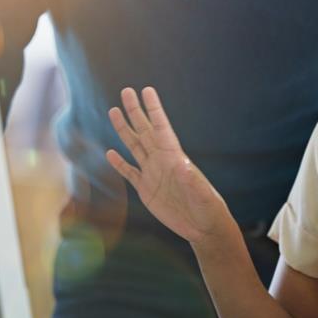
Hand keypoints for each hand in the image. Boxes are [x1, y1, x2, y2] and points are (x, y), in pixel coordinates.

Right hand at [106, 87, 234, 242]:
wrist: (202, 227)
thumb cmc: (207, 208)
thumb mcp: (202, 194)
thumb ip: (192, 181)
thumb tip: (183, 167)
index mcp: (175, 157)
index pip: (161, 127)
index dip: (154, 109)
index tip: (147, 90)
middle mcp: (162, 161)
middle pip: (144, 131)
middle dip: (135, 111)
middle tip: (126, 91)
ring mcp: (153, 174)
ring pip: (134, 147)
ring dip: (124, 130)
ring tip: (113, 111)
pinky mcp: (146, 189)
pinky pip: (129, 172)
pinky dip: (119, 163)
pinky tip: (110, 153)